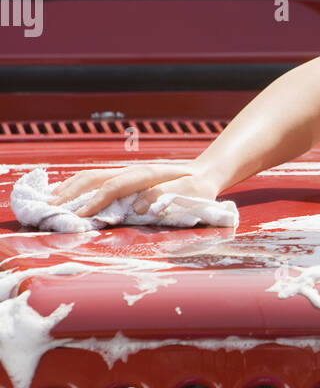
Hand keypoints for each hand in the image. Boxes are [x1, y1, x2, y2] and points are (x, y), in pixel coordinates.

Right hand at [46, 161, 220, 217]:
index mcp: (144, 175)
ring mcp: (125, 173)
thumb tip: (140, 205)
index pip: (113, 187)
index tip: (79, 215)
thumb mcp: (189, 193)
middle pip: (93, 178)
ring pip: (90, 177)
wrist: (204, 174)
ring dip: (68, 189)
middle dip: (70, 193)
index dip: (95, 201)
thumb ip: (165, 196)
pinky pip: (94, 180)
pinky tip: (63, 194)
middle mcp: (130, 171)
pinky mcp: (123, 179)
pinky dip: (75, 186)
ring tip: (48, 202)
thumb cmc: (198, 188)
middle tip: (49, 209)